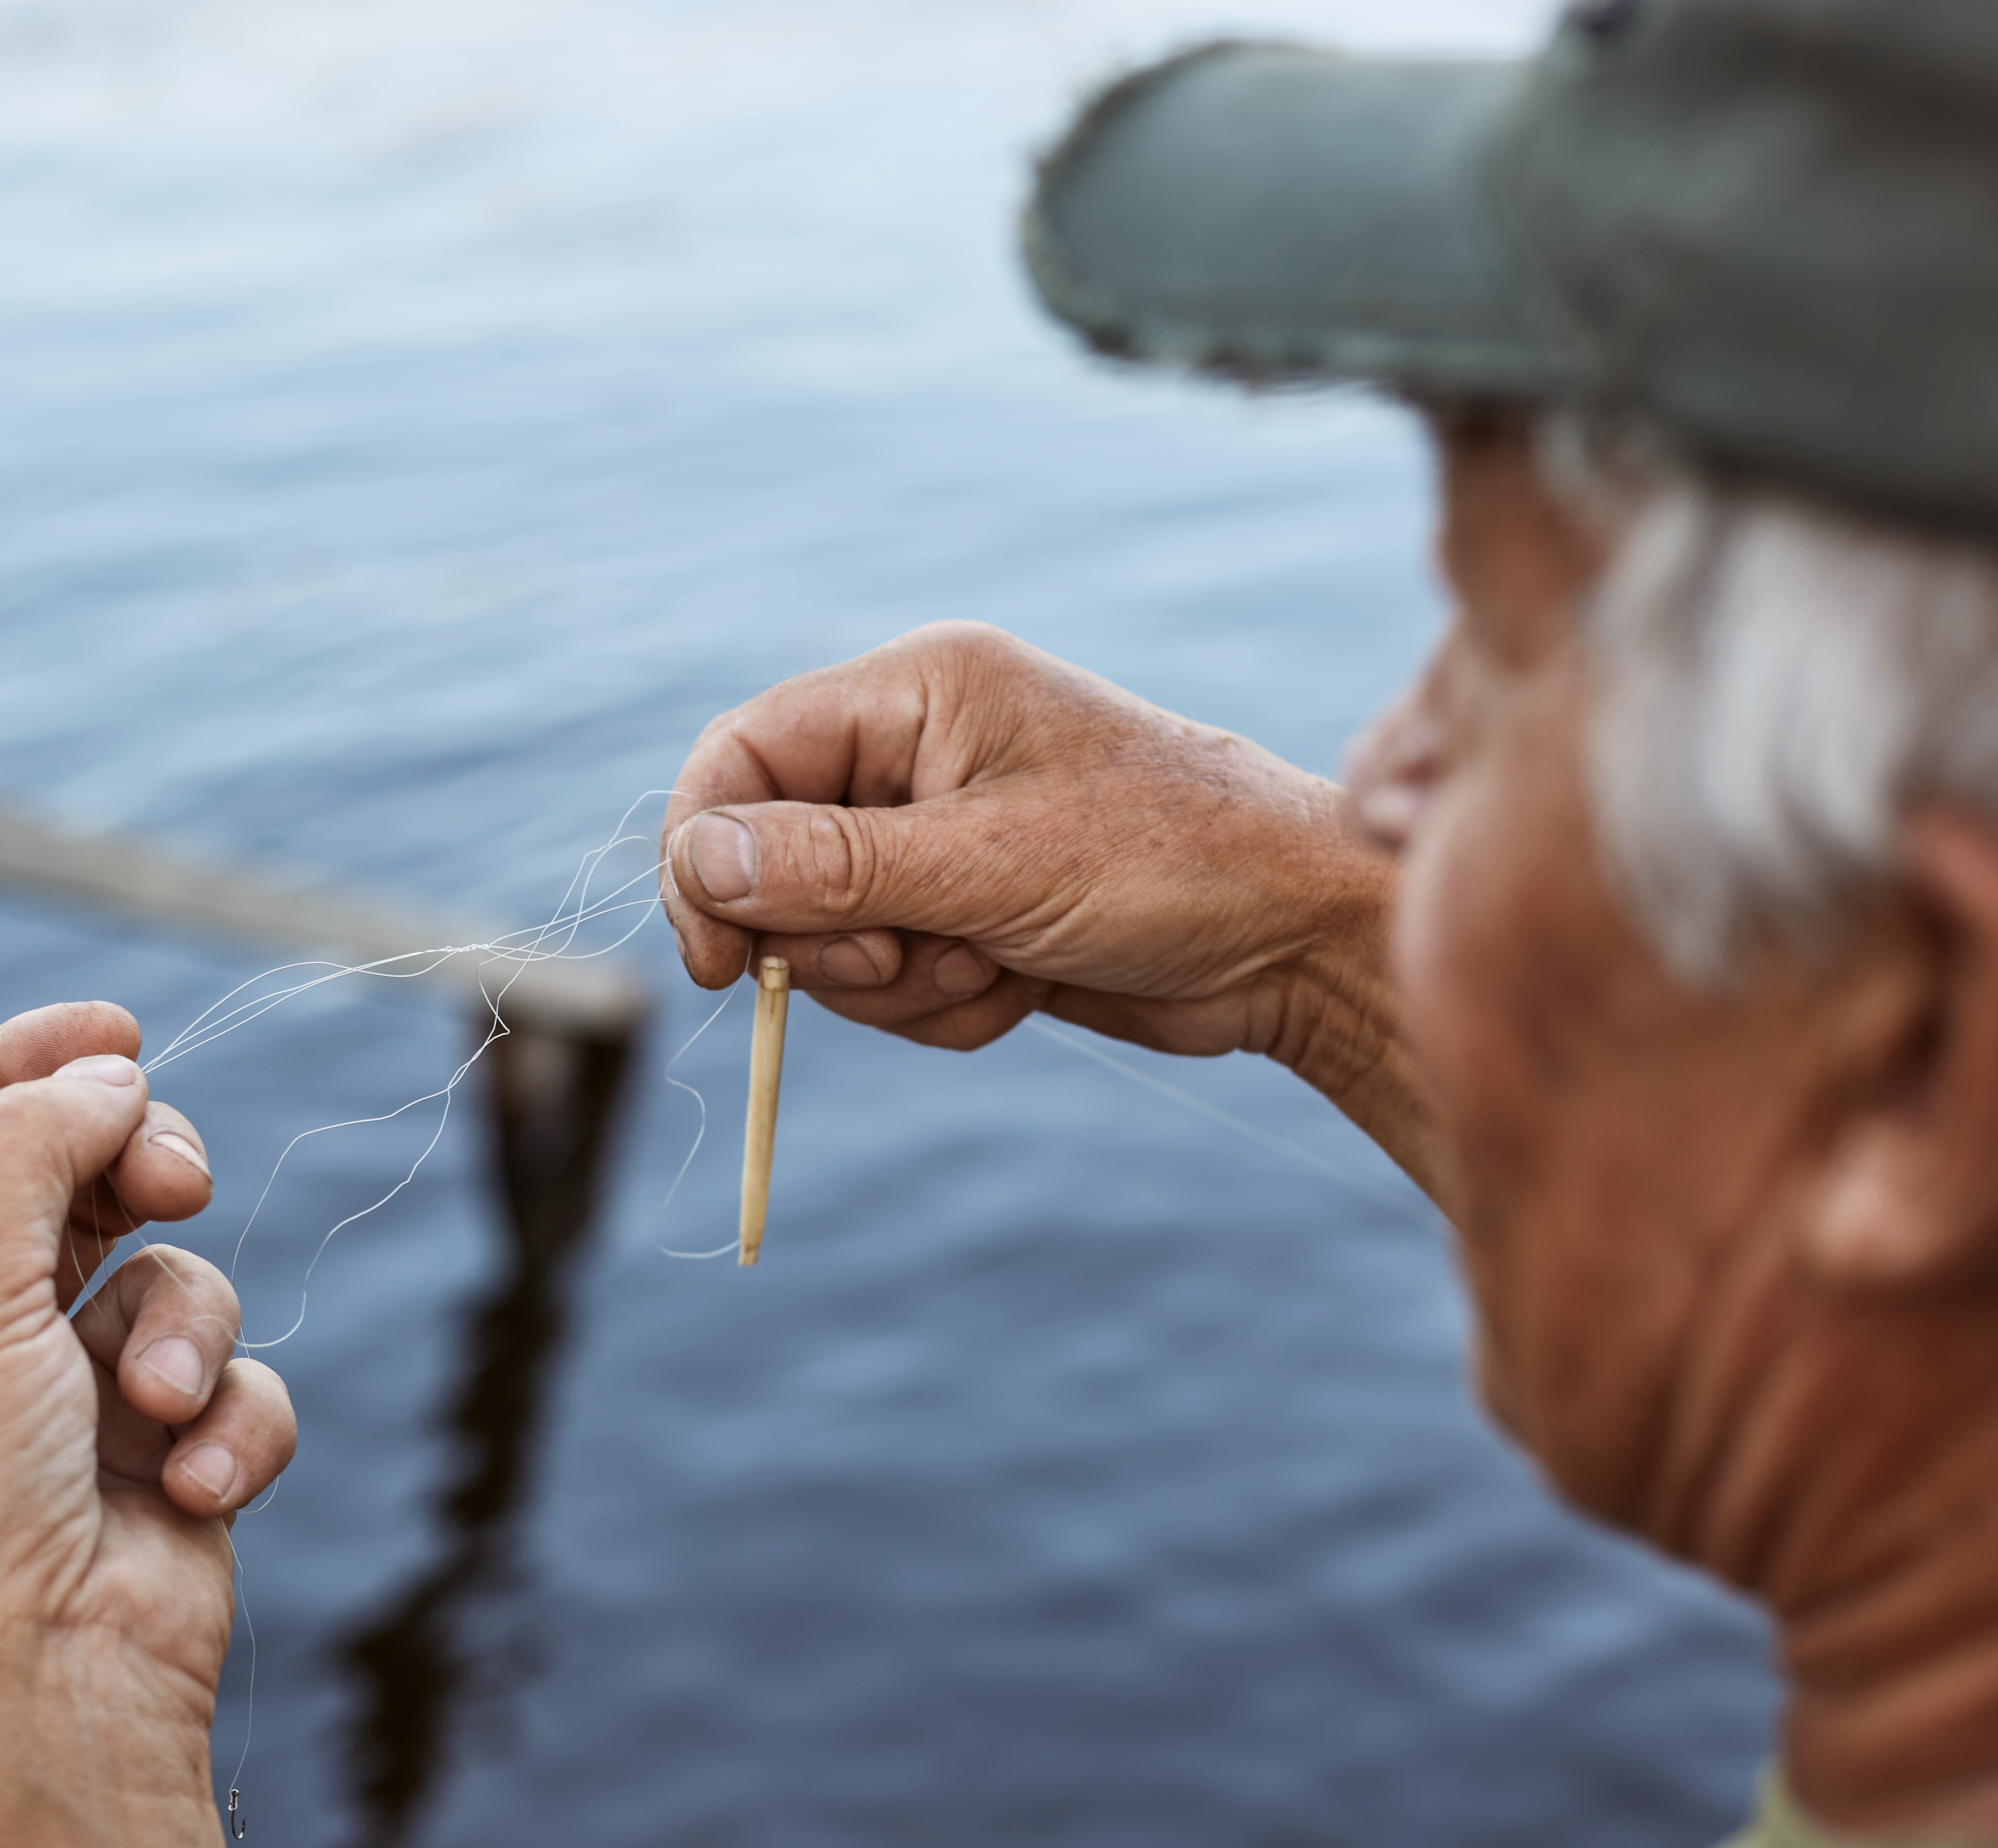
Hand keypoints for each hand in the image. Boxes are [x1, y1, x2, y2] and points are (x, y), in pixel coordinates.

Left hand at [0, 1001, 290, 1847]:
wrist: (44, 1691)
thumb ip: (29, 1146)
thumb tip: (113, 1077)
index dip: (29, 1065)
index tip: (120, 1025)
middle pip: (77, 1182)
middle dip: (141, 1174)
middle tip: (176, 1181)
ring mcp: (68, 1403)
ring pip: (174, 1280)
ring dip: (184, 1333)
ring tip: (155, 1408)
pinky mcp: (164, 1459)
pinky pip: (232, 1387)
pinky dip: (228, 1425)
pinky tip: (193, 1485)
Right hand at [659, 621, 1440, 1194]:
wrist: (1296, 939)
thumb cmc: (1171, 865)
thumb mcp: (991, 864)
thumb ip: (834, 866)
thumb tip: (701, 862)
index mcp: (917, 692)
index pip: (744, 755)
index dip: (708, 853)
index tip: (721, 960)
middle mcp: (917, 753)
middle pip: (775, 864)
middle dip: (838, 940)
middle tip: (918, 954)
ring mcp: (943, 837)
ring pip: (831, 940)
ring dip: (903, 982)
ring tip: (999, 966)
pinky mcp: (969, 912)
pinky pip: (893, 981)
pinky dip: (947, 1005)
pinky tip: (1024, 987)